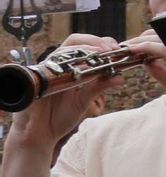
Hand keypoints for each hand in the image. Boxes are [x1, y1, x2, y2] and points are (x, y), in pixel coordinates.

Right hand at [4, 35, 118, 146]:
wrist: (41, 134)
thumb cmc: (60, 116)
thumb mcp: (84, 100)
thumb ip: (100, 87)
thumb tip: (120, 78)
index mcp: (69, 67)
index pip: (84, 46)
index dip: (99, 43)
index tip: (117, 48)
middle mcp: (56, 66)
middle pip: (73, 42)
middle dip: (93, 42)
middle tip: (110, 49)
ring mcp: (44, 71)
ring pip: (61, 51)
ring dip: (82, 50)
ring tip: (99, 55)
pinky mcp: (35, 80)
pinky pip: (48, 67)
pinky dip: (64, 65)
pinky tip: (78, 69)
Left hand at [123, 31, 165, 143]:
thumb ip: (162, 73)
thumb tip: (148, 63)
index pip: (164, 44)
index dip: (147, 43)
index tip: (131, 49)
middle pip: (161, 38)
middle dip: (141, 40)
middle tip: (124, 47)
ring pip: (160, 40)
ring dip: (139, 42)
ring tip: (125, 47)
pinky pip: (161, 49)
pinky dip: (145, 47)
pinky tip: (133, 50)